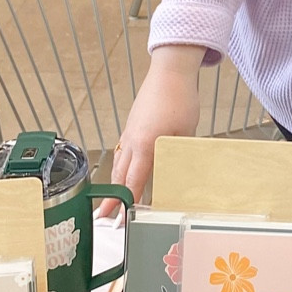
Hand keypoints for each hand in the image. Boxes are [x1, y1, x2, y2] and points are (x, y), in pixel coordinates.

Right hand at [108, 45, 206, 207]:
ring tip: (110, 201)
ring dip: (115, 183)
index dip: (124, 202)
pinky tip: (125, 172)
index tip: (117, 219)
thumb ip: (179, 156)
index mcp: (146, 146)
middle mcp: (132, 141)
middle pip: (120, 176)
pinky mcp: (132, 126)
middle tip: (104, 218)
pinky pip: (123, 152)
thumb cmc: (180, 99)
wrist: (170, 72)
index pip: (133, 181)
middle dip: (111, 198)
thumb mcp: (186, 133)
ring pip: (119, 164)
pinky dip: (121, 167)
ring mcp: (130, 133)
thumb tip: (179, 176)